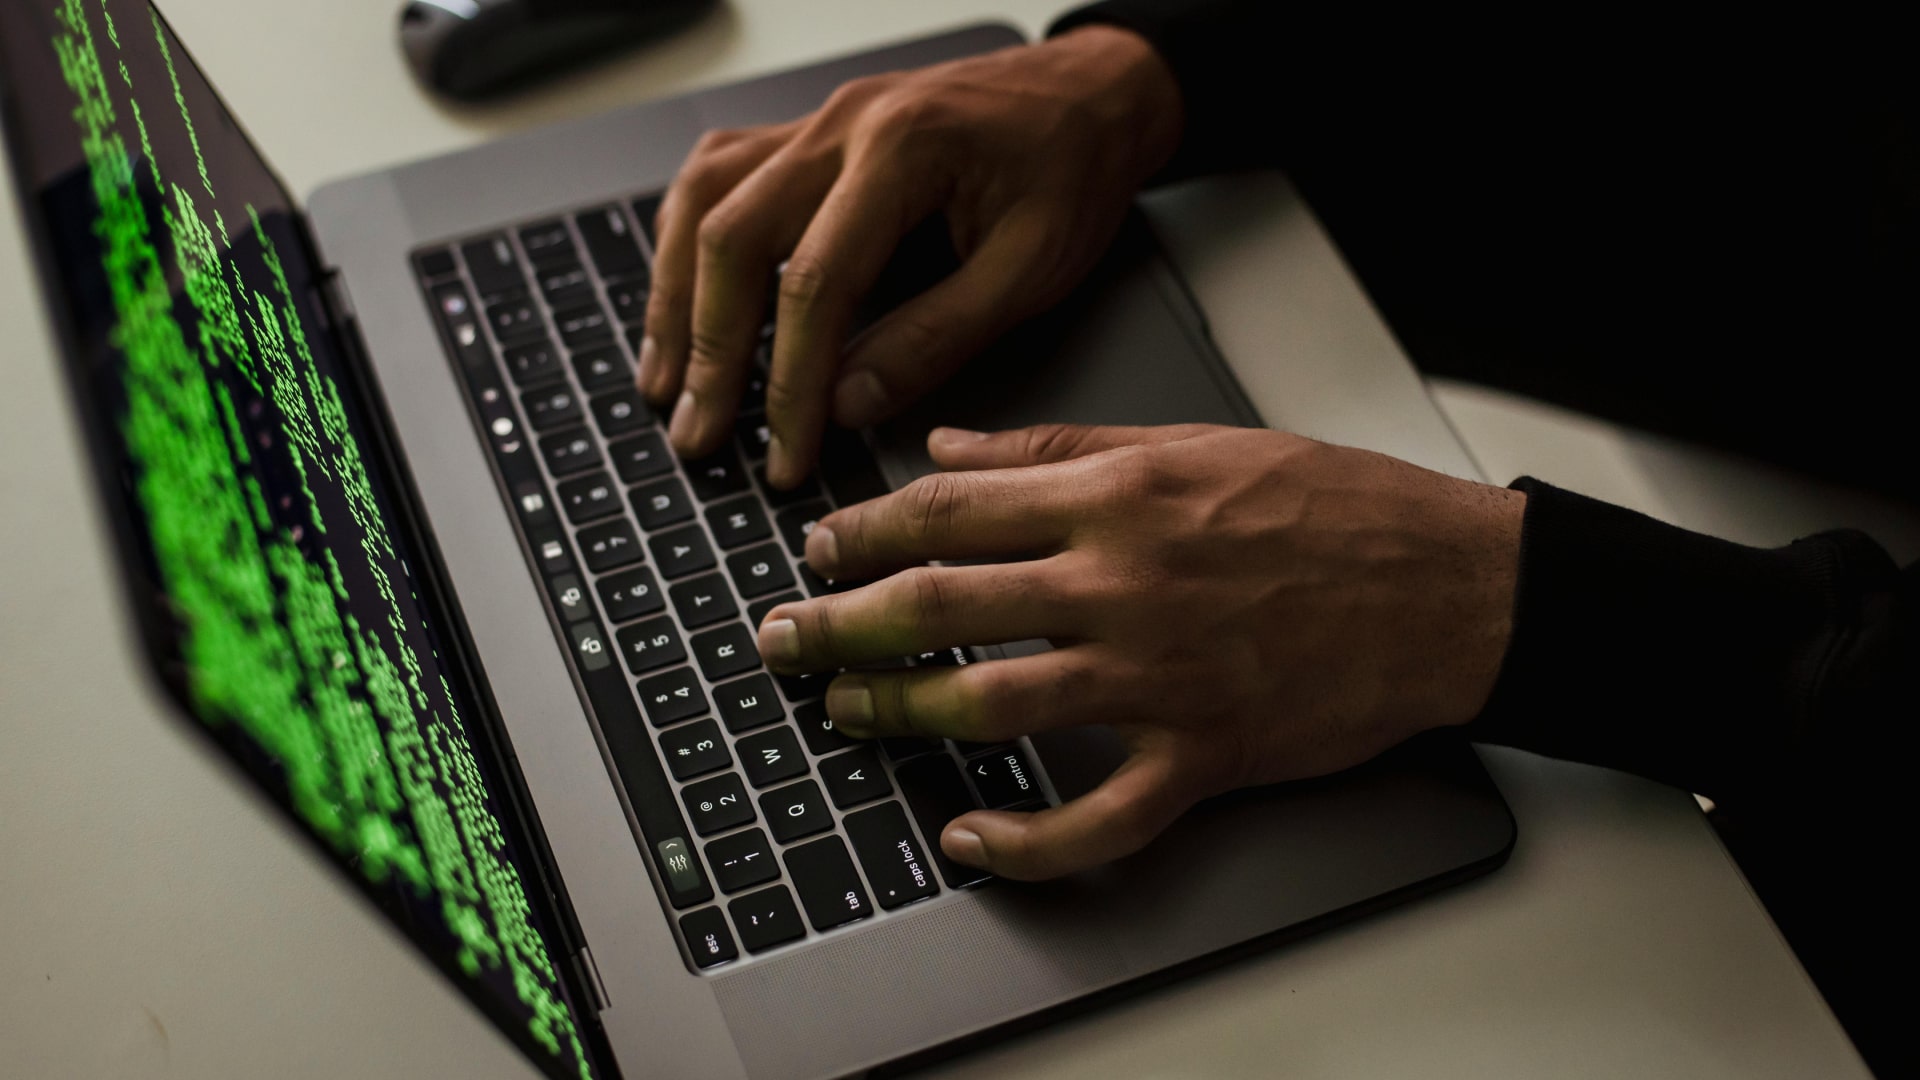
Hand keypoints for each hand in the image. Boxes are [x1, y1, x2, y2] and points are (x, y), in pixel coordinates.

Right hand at [638, 27, 1182, 486]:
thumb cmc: (1072, 168)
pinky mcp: (809, 133)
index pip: (815, 281)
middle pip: (733, 236)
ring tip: (665, 381)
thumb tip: (849, 403)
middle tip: (698, 433)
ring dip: (675, 296)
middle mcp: (842, 124)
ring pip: (704, 201)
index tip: (785, 452)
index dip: (791, 381)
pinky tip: (680, 297)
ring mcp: (817, 121)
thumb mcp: (1031, 268)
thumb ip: (937, 337)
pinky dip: (686, 242)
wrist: (1092, 94)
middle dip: (710, 349)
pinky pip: (718, 177)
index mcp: (903, 148)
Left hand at [755, 424, 1525, 878]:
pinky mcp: (1204, 754)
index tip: (816, 549)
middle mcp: (1124, 582)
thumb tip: (949, 446)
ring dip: (900, 714)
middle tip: (782, 639)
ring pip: (994, 704)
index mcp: (1118, 494)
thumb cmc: (1333, 507)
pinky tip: (969, 839)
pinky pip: (1098, 818)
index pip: (951, 509)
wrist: (1450, 587)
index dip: (862, 532)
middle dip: (841, 624)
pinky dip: (1026, 842)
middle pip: (942, 605)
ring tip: (844, 714)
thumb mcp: (1193, 441)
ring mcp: (1160, 675)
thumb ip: (1058, 444)